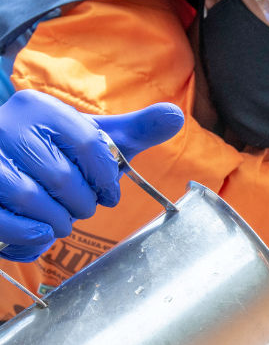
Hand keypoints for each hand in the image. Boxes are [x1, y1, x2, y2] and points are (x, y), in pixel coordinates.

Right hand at [0, 90, 182, 261]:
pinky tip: (40, 233)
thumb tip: (175, 116)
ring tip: (59, 220)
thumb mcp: (90, 139)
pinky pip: (5, 220)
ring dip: (57, 222)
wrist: (3, 162)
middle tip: (79, 207)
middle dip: (81, 205)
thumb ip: (132, 132)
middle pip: (64, 179)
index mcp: (41, 109)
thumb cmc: (52, 155)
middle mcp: (9, 126)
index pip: (93, 145)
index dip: (107, 179)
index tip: (108, 193)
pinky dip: (29, 235)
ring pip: (32, 200)